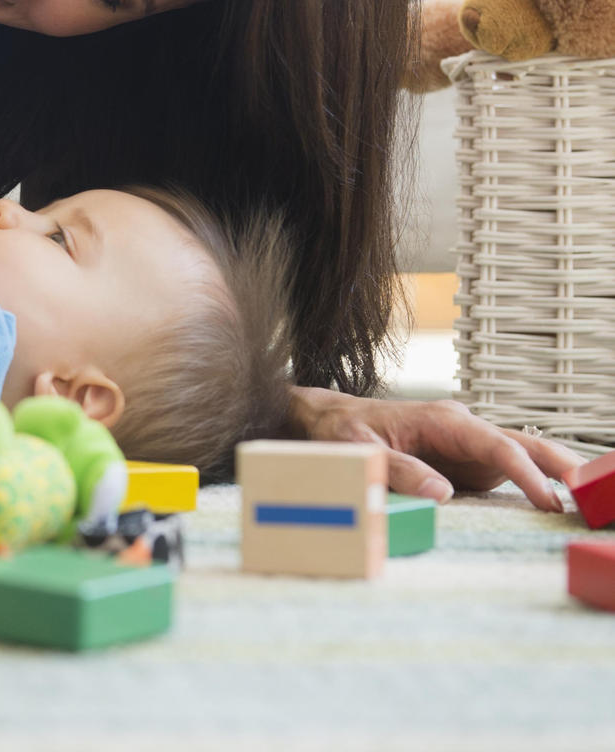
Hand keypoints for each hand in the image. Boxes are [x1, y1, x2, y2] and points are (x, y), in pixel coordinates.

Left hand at [289, 387, 582, 510]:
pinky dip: (538, 482)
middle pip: (524, 443)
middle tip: (593, 490)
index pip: (497, 445)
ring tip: (590, 497)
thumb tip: (442, 494)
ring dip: (557, 473)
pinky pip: (510, 470)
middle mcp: (464, 429)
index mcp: (444, 421)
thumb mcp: (360, 451)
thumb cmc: (343, 431)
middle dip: (561, 465)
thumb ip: (399, 470)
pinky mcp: (468, 461)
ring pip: (524, 454)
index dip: (526, 472)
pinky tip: (560, 499)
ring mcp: (470, 444)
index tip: (549, 500)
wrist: (331, 421)